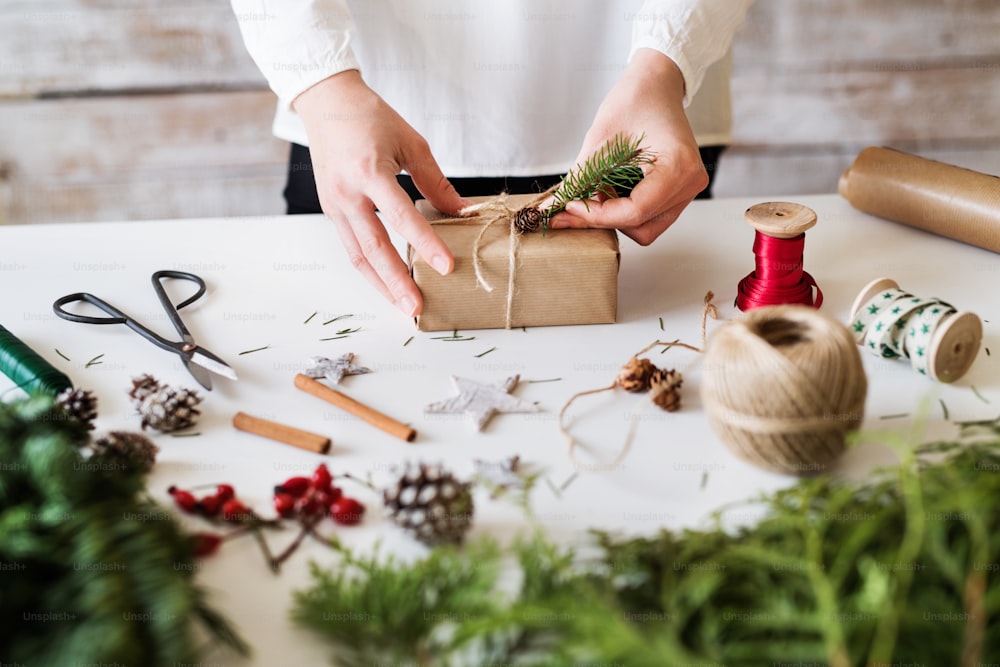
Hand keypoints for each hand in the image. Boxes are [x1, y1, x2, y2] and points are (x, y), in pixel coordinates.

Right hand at [293, 71, 465, 315]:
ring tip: (403, 305)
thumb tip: (463, 212)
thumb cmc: (370, 118)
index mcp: (369, 171)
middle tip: (417, 307)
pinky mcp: (330, 211)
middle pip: (373, 247)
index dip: (425, 243)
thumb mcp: (410, 143)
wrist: (326, 104)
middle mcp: (347, 193)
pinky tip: (388, 282)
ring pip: (358, 255)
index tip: (446, 266)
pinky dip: (370, 268)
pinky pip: (351, 246)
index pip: (401, 216)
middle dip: (396, 281)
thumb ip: (436, 182)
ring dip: (381, 284)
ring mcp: (334, 205)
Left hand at [549, 48, 707, 245]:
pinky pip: (649, 217)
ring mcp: (687, 190)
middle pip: (641, 226)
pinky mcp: (678, 193)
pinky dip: (624, 211)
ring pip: (645, 228)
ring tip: (597, 189)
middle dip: (605, 218)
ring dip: (615, 217)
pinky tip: (610, 190)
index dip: (598, 215)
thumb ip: (579, 178)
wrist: (655, 86)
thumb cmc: (635, 100)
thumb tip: (551, 208)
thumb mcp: (600, 138)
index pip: (636, 211)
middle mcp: (690, 183)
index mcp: (679, 165)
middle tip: (579, 199)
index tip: (571, 205)